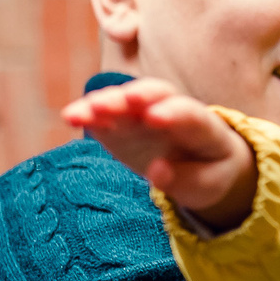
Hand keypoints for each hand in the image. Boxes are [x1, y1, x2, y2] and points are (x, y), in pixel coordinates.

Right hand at [61, 77, 258, 230]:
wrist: (201, 161)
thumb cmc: (208, 174)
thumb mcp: (206, 185)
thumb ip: (184, 180)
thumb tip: (157, 171)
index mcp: (206, 128)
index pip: (191, 115)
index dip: (173, 113)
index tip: (153, 118)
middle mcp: (175, 109)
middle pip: (157, 95)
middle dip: (132, 98)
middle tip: (109, 105)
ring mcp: (146, 111)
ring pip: (127, 98)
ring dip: (103, 102)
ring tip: (78, 113)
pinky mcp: (124, 119)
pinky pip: (107, 111)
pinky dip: (90, 111)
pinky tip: (71, 116)